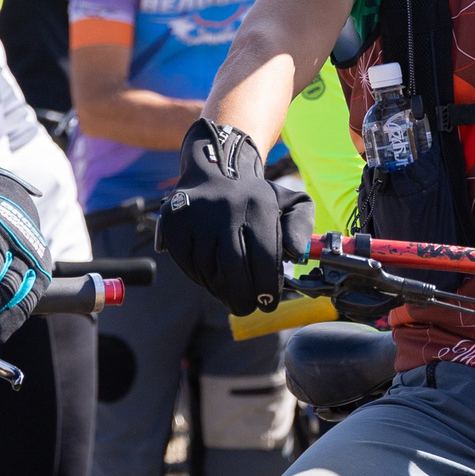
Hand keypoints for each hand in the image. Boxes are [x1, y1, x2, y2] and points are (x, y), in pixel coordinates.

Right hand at [158, 119, 290, 316]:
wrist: (217, 168)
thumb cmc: (258, 198)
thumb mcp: (291, 203)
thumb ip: (301, 228)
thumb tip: (296, 252)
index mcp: (259, 205)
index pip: (264, 257)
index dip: (267, 287)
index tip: (268, 303)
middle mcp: (225, 208)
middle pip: (233, 268)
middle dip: (242, 296)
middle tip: (247, 307)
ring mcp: (196, 215)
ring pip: (207, 269)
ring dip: (220, 289)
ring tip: (231, 292)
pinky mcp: (173, 222)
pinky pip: (186, 263)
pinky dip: (199, 278)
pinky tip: (211, 278)